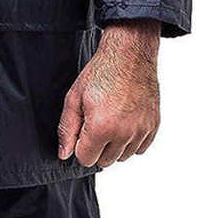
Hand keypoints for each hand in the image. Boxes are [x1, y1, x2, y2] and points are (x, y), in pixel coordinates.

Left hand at [57, 19, 160, 167]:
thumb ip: (67, 128)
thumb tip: (64, 154)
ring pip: (123, 157)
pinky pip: (140, 148)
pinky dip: (131, 140)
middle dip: (96, 146)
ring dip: (114, 145)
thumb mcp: (74, 97)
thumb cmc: (101, 73)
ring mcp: (141, 131)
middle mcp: (124, 134)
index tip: (82, 128)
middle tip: (95, 122)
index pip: (86, 159)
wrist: (129, 56)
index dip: (80, 145)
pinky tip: (124, 120)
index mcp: (102, 128)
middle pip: (105, 162)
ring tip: (110, 119)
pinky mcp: (153, 126)